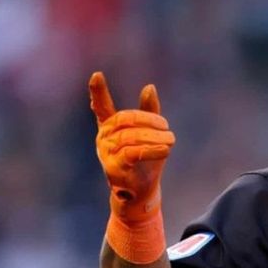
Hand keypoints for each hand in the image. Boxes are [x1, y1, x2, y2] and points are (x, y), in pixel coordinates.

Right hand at [89, 71, 174, 223]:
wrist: (141, 192)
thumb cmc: (145, 161)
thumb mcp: (149, 134)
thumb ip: (149, 111)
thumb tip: (149, 87)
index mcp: (109, 127)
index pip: (101, 106)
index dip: (97, 91)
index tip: (96, 75)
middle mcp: (104, 137)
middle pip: (126, 120)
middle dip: (149, 121)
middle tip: (167, 126)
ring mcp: (106, 152)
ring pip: (132, 136)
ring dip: (155, 136)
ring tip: (171, 139)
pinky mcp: (115, 167)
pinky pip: (134, 152)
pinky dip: (152, 149)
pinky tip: (166, 149)